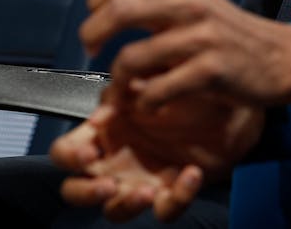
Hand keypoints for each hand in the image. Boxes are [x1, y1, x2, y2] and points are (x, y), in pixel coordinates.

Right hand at [51, 89, 263, 221]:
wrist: (225, 98)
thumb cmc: (183, 87)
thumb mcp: (148, 80)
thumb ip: (122, 89)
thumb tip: (103, 109)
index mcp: (103, 133)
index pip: (65, 151)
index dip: (69, 155)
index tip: (89, 151)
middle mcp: (115, 161)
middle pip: (76, 190)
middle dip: (87, 192)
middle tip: (108, 183)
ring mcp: (139, 180)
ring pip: (115, 211)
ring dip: (127, 204)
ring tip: (148, 189)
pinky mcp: (170, 193)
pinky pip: (166, 209)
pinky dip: (178, 196)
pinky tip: (190, 174)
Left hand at [80, 0, 290, 109]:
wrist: (283, 57)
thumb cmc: (237, 35)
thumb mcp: (201, 3)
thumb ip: (163, 2)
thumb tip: (116, 9)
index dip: (95, 1)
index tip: (91, 20)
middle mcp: (189, 5)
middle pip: (118, 10)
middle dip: (92, 34)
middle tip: (90, 51)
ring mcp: (200, 38)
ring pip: (131, 57)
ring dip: (117, 80)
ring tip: (122, 90)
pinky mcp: (209, 71)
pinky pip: (158, 90)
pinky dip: (146, 102)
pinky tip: (151, 104)